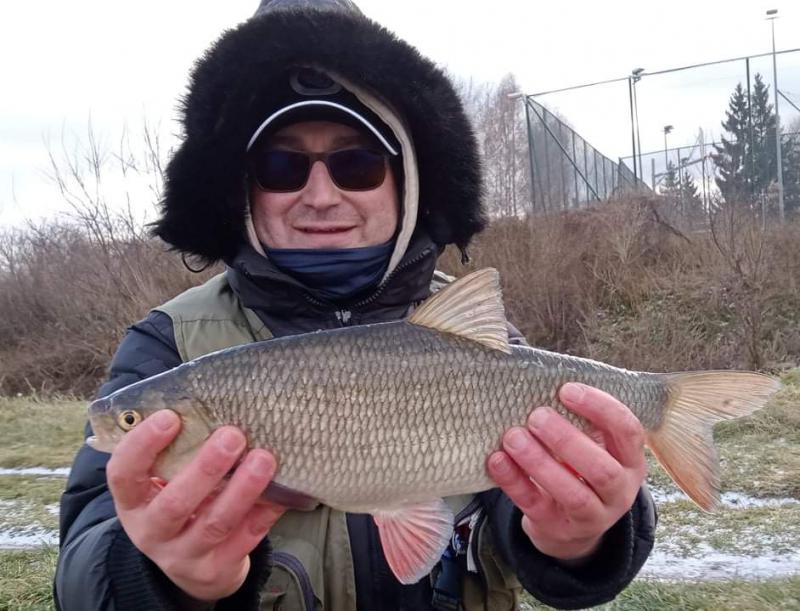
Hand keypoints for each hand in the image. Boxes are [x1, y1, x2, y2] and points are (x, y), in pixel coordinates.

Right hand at [106, 409, 284, 600]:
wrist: (191, 563)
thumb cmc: (180, 499)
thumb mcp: (165, 479)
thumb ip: (178, 447)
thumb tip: (210, 395)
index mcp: (133, 502)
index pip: (123, 474)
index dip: (142, 446)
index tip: (170, 416)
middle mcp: (152, 532)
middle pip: (175, 504)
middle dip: (206, 468)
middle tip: (233, 435)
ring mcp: (184, 555)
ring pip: (214, 524)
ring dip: (242, 490)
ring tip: (265, 459)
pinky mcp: (217, 569)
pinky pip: (244, 540)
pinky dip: (264, 514)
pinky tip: (281, 491)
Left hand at [487, 383, 646, 562]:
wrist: (571, 528)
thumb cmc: (579, 468)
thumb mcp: (593, 446)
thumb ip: (579, 419)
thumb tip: (540, 377)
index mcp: (630, 460)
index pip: (628, 430)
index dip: (600, 408)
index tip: (566, 389)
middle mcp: (619, 491)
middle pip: (602, 469)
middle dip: (567, 440)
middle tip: (537, 415)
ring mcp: (592, 516)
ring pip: (572, 494)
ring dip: (540, 462)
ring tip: (513, 436)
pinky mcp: (557, 528)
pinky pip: (534, 505)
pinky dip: (514, 481)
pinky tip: (496, 459)